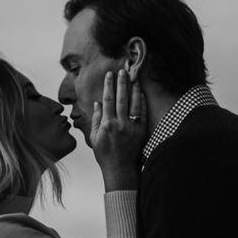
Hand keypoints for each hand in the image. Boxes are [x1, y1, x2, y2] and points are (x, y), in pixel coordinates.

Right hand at [89, 67, 148, 189]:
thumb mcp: (94, 137)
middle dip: (122, 83)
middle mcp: (120, 123)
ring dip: (134, 89)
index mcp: (106, 124)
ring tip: (134, 78)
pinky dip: (142, 102)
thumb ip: (96, 119)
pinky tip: (141, 93)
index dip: (108, 85)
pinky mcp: (141, 131)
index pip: (108, 99)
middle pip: (121, 98)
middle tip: (123, 70)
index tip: (109, 74)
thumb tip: (98, 103)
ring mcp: (132, 127)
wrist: (119, 168)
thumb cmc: (104, 154)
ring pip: (134, 103)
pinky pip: (142, 113)